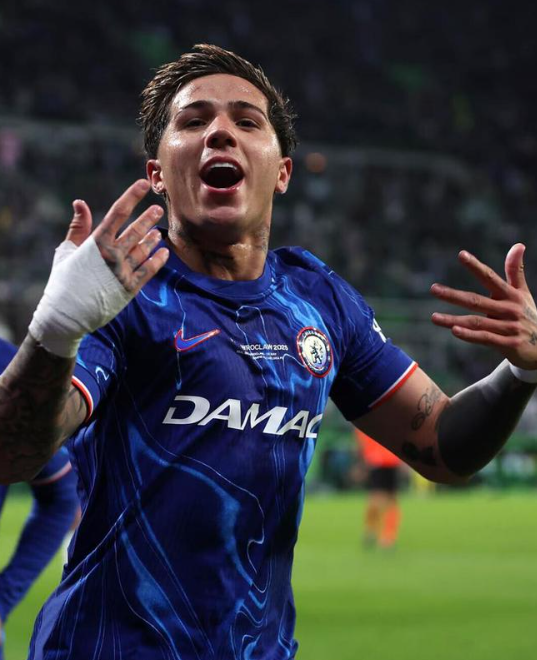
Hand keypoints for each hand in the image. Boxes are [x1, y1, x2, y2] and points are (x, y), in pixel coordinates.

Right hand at [29, 180, 169, 356]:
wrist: (66, 315)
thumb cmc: (63, 281)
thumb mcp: (67, 251)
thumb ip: (78, 227)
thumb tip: (80, 202)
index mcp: (96, 242)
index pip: (118, 212)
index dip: (132, 195)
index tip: (143, 184)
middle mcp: (112, 254)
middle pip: (136, 229)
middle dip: (148, 218)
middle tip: (158, 209)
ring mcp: (123, 271)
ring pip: (144, 249)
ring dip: (152, 238)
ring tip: (157, 231)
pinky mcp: (130, 288)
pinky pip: (149, 270)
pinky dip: (157, 260)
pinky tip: (163, 252)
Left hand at [430, 244, 536, 369]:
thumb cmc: (527, 315)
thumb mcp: (522, 293)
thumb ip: (515, 271)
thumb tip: (518, 245)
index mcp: (511, 295)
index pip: (490, 278)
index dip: (476, 266)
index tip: (461, 254)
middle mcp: (509, 309)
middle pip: (477, 301)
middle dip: (454, 295)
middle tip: (433, 289)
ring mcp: (509, 327)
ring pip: (477, 322)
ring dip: (454, 320)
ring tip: (434, 317)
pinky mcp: (509, 344)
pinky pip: (486, 339)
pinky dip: (470, 335)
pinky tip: (454, 331)